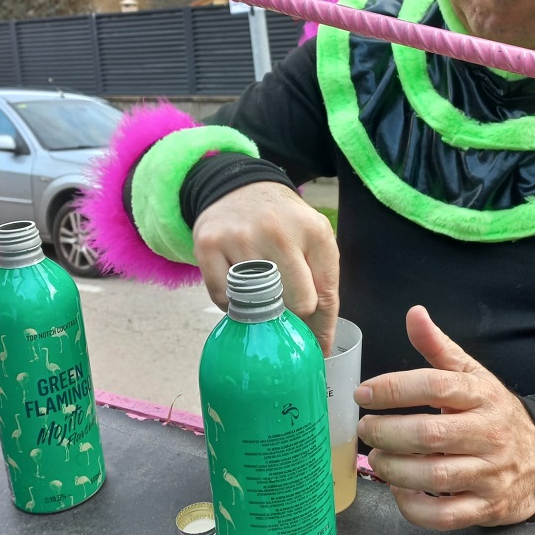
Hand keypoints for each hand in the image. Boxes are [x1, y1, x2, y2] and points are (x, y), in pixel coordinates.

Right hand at [192, 182, 339, 354]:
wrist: (238, 186)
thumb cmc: (282, 221)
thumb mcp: (313, 238)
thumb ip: (322, 282)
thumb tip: (320, 344)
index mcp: (314, 231)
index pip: (325, 296)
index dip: (322, 328)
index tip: (318, 348)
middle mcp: (279, 232)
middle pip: (297, 305)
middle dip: (293, 315)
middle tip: (284, 312)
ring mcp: (241, 238)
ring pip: (258, 305)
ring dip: (261, 309)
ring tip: (261, 294)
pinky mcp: (209, 245)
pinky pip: (224, 299)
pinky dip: (232, 304)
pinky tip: (238, 286)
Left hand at [355, 305, 534, 529]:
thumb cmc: (494, 413)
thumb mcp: (473, 375)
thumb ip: (439, 347)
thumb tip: (414, 313)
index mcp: (481, 396)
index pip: (436, 386)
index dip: (395, 389)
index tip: (363, 393)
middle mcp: (488, 434)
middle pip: (430, 435)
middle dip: (388, 433)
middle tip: (366, 429)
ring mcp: (489, 474)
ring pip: (435, 476)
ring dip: (395, 469)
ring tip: (376, 459)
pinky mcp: (487, 508)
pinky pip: (445, 516)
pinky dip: (413, 507)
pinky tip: (399, 489)